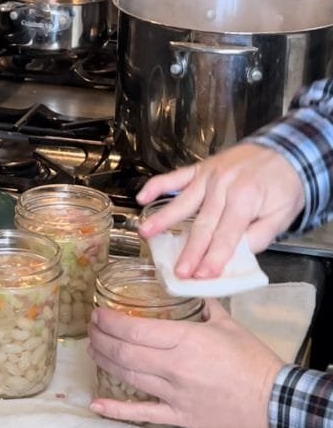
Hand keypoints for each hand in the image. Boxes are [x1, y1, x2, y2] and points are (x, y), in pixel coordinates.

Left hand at [88, 301, 283, 427]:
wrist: (272, 400)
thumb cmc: (253, 360)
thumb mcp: (228, 324)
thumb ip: (204, 305)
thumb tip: (189, 290)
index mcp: (185, 340)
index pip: (136, 329)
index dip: (110, 321)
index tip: (98, 314)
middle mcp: (173, 366)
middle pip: (124, 352)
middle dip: (101, 339)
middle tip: (90, 329)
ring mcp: (173, 393)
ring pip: (128, 377)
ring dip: (104, 362)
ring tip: (92, 350)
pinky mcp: (177, 416)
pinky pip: (141, 413)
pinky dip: (116, 410)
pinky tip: (96, 403)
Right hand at [136, 143, 304, 278]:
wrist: (285, 151)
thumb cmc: (283, 186)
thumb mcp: (282, 215)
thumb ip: (259, 236)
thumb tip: (234, 257)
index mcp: (246, 198)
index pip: (227, 235)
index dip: (214, 257)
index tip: (203, 276)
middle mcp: (224, 186)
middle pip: (203, 224)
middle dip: (190, 251)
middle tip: (178, 272)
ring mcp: (209, 176)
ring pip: (183, 202)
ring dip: (163, 219)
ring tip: (146, 234)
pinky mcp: (201, 168)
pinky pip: (175, 176)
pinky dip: (157, 185)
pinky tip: (142, 198)